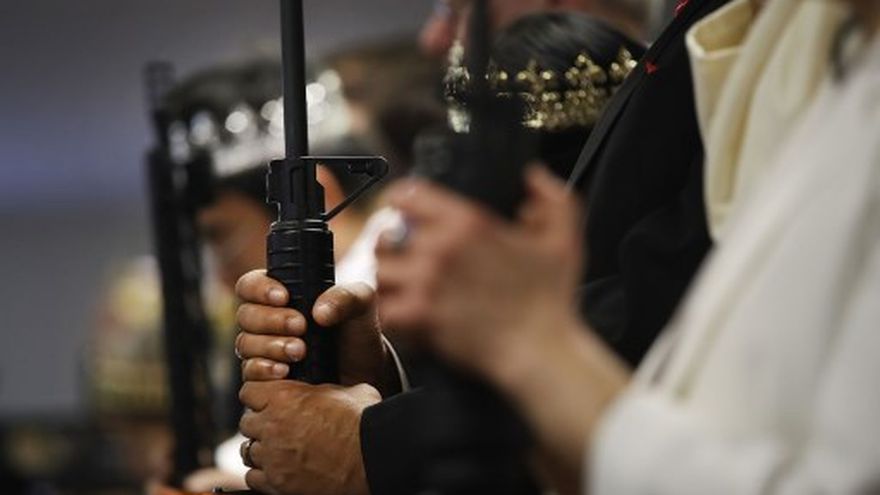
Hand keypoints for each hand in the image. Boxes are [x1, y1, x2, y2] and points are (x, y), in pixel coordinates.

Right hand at [235, 273, 398, 394]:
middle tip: (301, 326)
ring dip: (271, 346)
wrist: (367, 373)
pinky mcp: (266, 377)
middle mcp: (267, 322)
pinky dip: (265, 369)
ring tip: (301, 351)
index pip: (251, 285)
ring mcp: (264, 350)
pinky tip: (285, 371)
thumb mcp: (361, 305)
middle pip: (246, 315)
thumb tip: (319, 313)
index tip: (283, 297)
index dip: (259, 289)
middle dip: (271, 320)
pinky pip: (250, 372)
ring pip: (245, 343)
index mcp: (282, 296)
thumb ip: (345, 297)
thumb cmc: (358, 332)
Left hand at [238, 380, 379, 494]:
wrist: (371, 456)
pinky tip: (279, 470)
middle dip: (261, 424)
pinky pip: (253, 478)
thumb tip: (332, 390)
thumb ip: (328, 389)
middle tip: (278, 427)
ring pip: (248, 451)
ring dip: (262, 449)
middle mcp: (272, 426)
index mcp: (285, 397)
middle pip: (247, 422)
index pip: (249, 391)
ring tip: (279, 451)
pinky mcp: (277, 483)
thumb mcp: (349, 391)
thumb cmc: (364, 421)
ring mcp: (273, 456)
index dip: (260, 395)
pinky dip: (263, 474)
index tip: (269, 401)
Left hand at [375, 166, 583, 380]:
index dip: (400, 202)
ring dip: (389, 276)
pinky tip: (406, 312)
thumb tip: (531, 175)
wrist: (541, 352)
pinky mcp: (419, 318)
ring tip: (402, 283)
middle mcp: (439, 248)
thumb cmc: (552, 298)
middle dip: (391, 242)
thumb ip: (551, 197)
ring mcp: (426, 284)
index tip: (403, 213)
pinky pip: (384, 308)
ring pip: (381, 271)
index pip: (406, 196)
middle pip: (386, 235)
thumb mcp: (564, 238)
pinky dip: (391, 310)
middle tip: (401, 253)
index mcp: (467, 222)